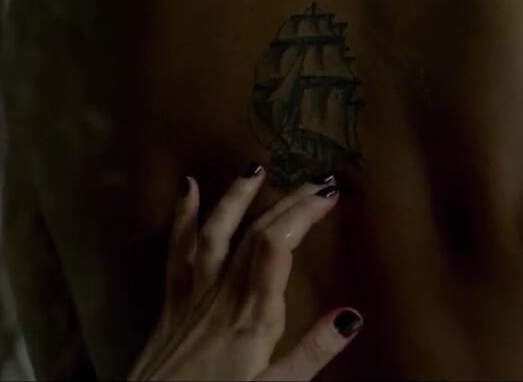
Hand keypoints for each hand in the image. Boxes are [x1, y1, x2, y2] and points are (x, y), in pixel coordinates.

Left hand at [127, 164, 361, 380]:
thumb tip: (351, 315)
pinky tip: (188, 189)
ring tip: (256, 168)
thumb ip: (312, 353)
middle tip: (317, 181)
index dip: (302, 215)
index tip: (329, 195)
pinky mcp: (172, 301)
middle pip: (254, 234)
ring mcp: (194, 294)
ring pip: (215, 232)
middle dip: (287, 203)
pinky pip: (177, 251)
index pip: (277, 247)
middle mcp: (223, 294)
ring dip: (237, 198)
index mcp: (253, 316)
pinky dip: (183, 217)